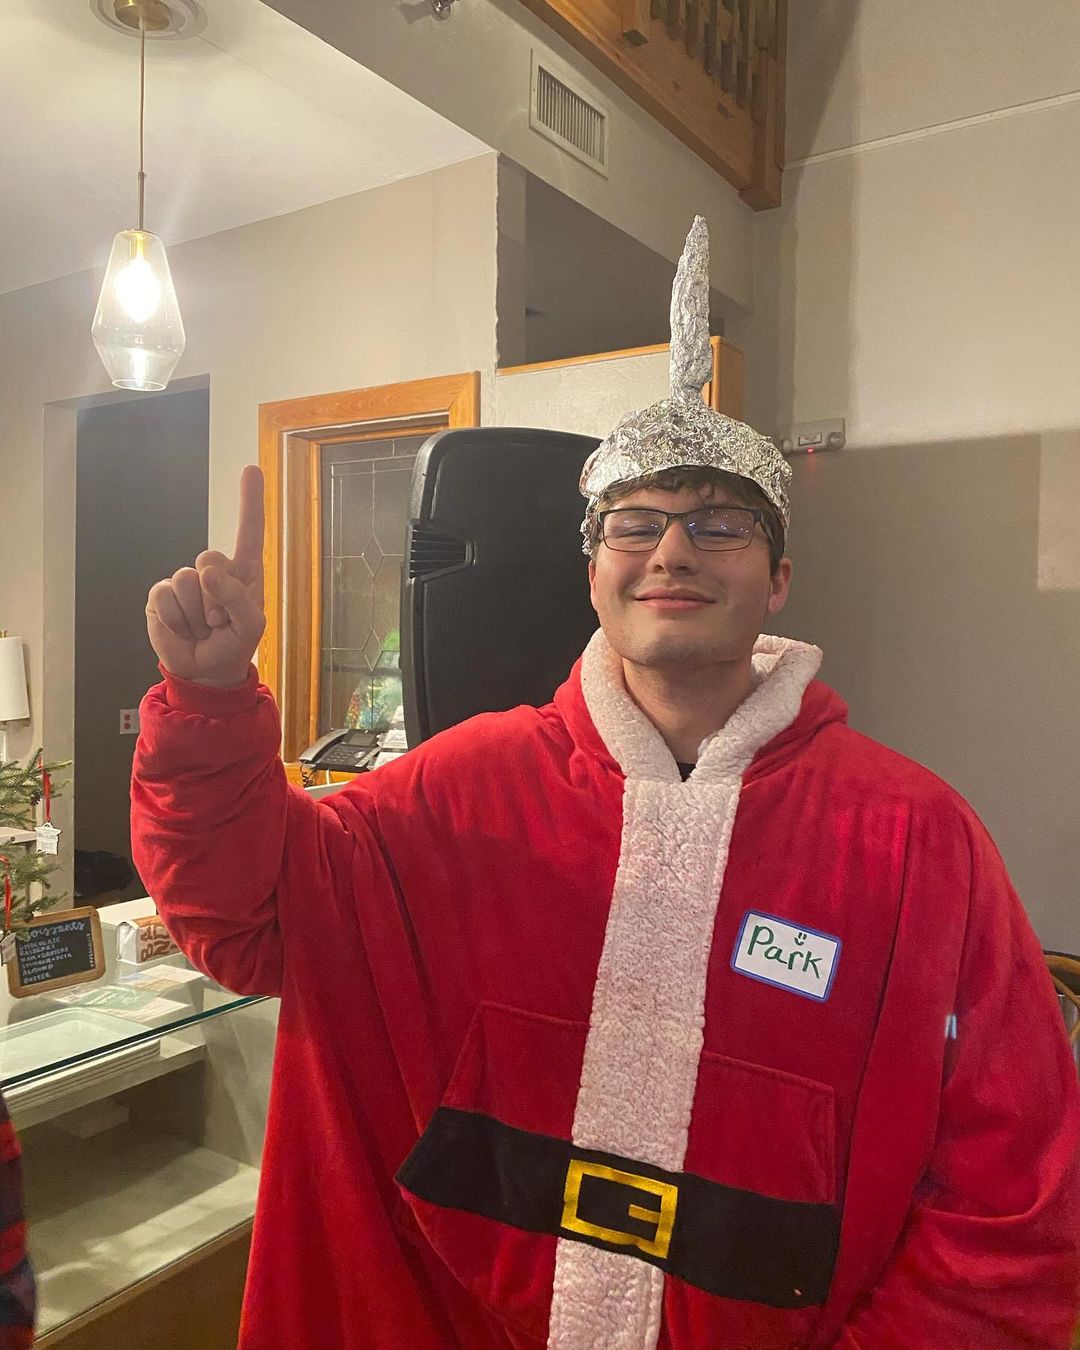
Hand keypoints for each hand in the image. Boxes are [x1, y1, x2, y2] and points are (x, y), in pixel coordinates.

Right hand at [146, 464, 265, 686]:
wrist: (205, 671)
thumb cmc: (234, 643)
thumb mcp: (251, 624)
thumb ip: (237, 597)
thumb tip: (207, 572)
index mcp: (244, 572)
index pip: (249, 532)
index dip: (250, 501)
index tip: (251, 469)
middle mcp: (214, 570)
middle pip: (211, 558)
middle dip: (217, 597)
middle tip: (220, 622)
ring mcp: (186, 581)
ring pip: (187, 581)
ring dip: (197, 614)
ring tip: (204, 628)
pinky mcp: (162, 596)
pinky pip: (165, 596)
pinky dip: (177, 619)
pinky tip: (184, 629)